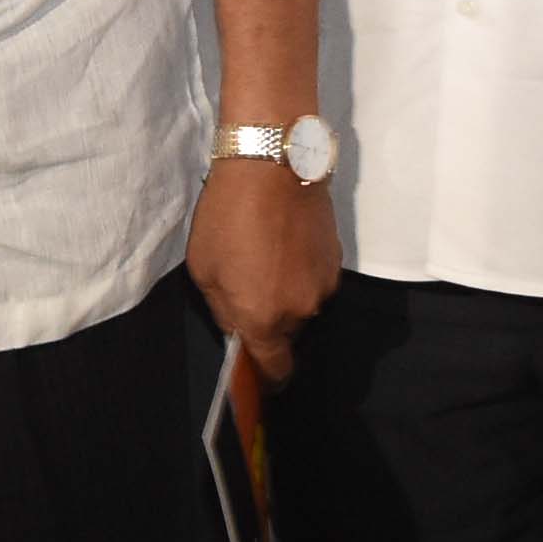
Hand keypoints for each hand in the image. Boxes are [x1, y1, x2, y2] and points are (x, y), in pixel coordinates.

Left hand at [186, 162, 338, 383]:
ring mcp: (324, 284)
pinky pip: (315, 279)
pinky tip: (284, 242)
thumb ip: (225, 310)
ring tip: (266, 257)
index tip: (257, 372)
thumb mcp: (205, 269)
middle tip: (250, 289)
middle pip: (289, 335)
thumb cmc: (228, 216)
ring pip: (303, 305)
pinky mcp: (336, 259)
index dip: (266, 378)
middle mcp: (301, 310)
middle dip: (271, 323)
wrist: (272, 163)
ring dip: (287, 294)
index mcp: (264, 319)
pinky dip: (301, 271)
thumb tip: (239, 330)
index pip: (276, 371)